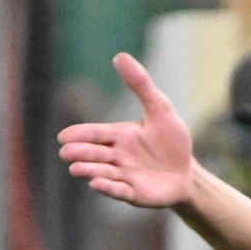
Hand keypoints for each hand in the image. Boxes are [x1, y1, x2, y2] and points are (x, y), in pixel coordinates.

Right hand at [57, 54, 201, 209]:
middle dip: (80, 153)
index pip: (96, 134)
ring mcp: (125, 176)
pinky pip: (119, 190)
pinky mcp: (135, 193)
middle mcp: (118, 156)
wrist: (187, 173)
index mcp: (120, 136)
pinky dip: (108, 187)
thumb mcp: (160, 109)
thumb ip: (141, 85)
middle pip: (95, 154)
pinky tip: (96, 183)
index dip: (80, 135)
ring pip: (103, 172)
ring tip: (76, 169)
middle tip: (66, 153)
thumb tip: (120, 56)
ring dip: (89, 170)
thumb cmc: (172, 141)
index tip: (63, 137)